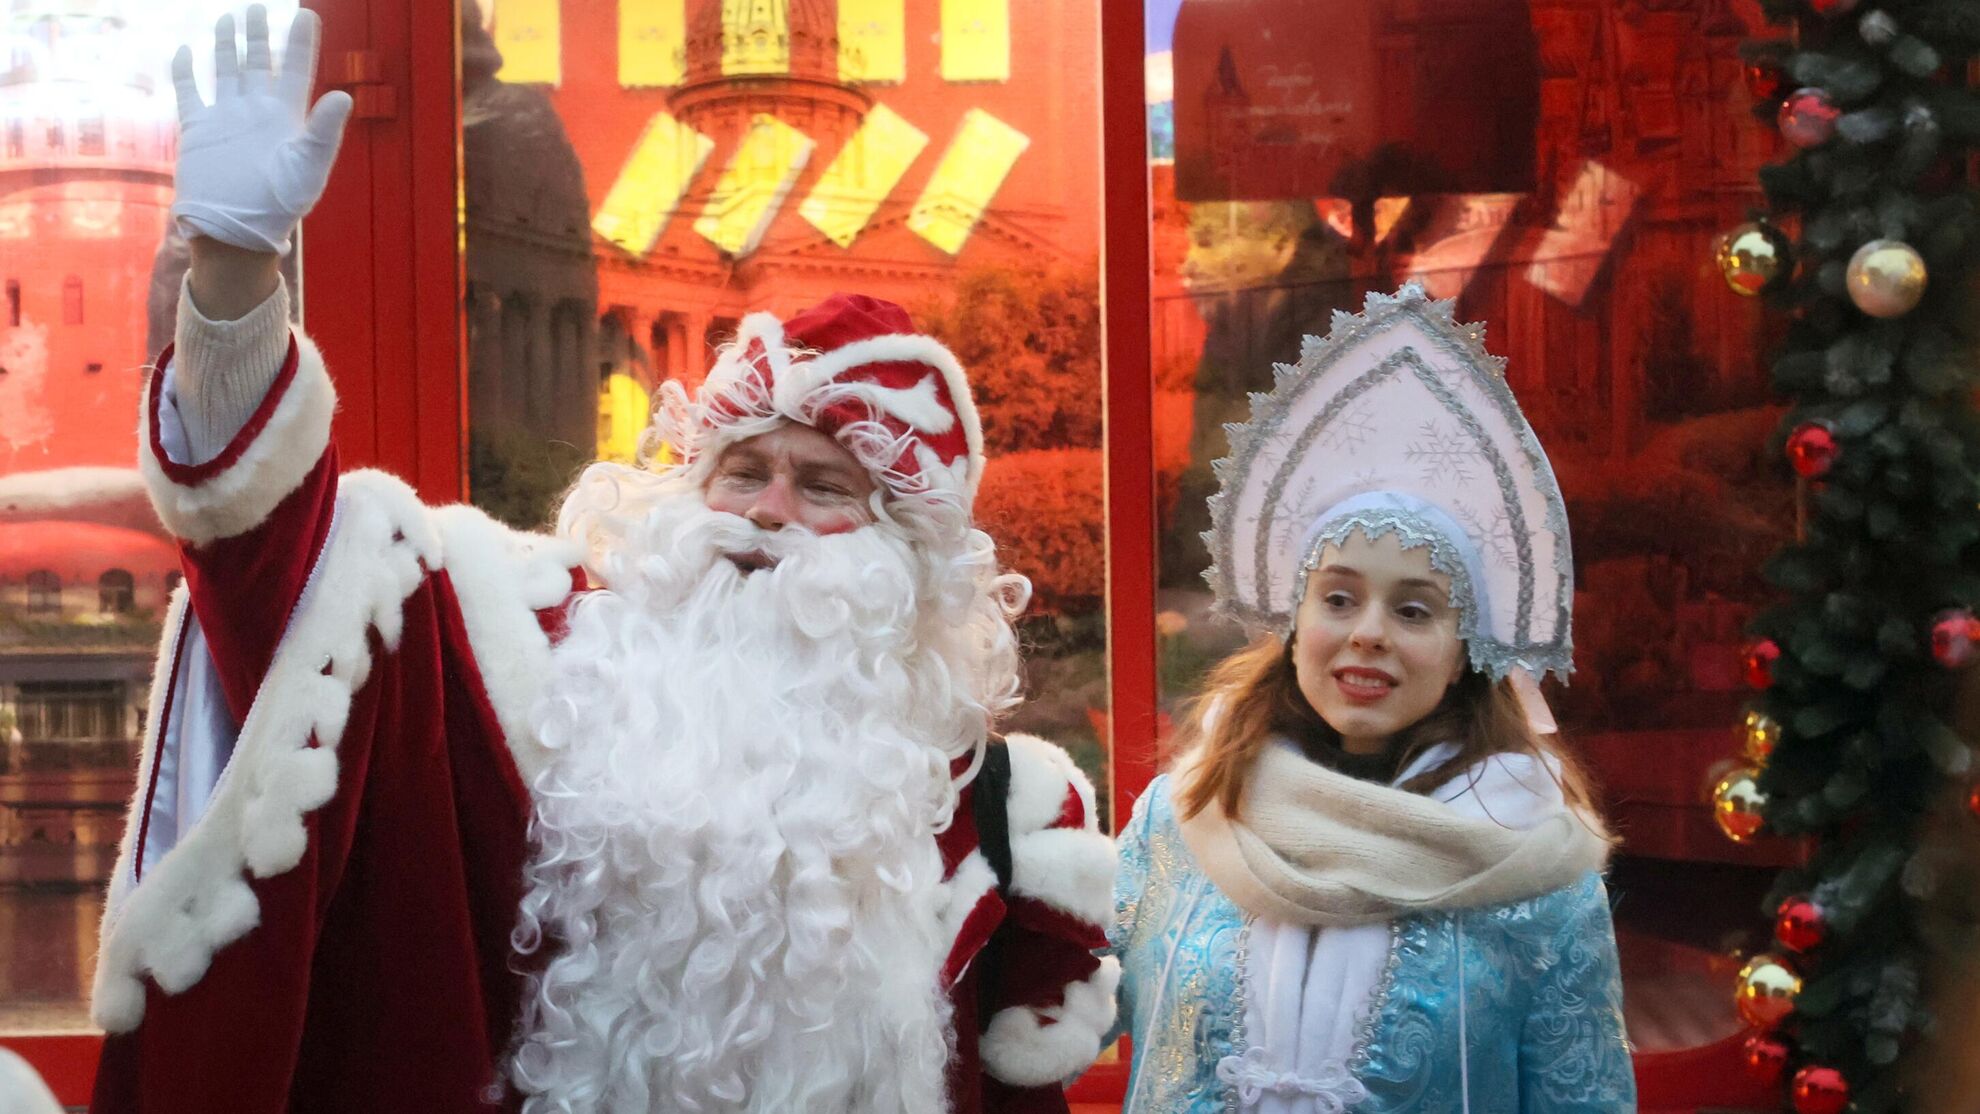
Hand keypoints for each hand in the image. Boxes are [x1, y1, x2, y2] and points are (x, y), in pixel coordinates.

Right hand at [171, 6, 352, 255]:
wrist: (237, 231)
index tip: (307, 13)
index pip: (296, 69)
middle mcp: (257, 113)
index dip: (300, 41)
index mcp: (287, 118)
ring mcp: (226, 119)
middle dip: (258, 34)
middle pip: (259, 62)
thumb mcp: (309, 167)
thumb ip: (324, 131)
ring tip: (229, 18)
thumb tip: (344, 95)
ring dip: (227, 46)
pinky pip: (190, 94)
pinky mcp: (198, 131)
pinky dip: (186, 72)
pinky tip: (186, 50)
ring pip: (226, 71)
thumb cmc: (280, 206)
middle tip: (258, 5)